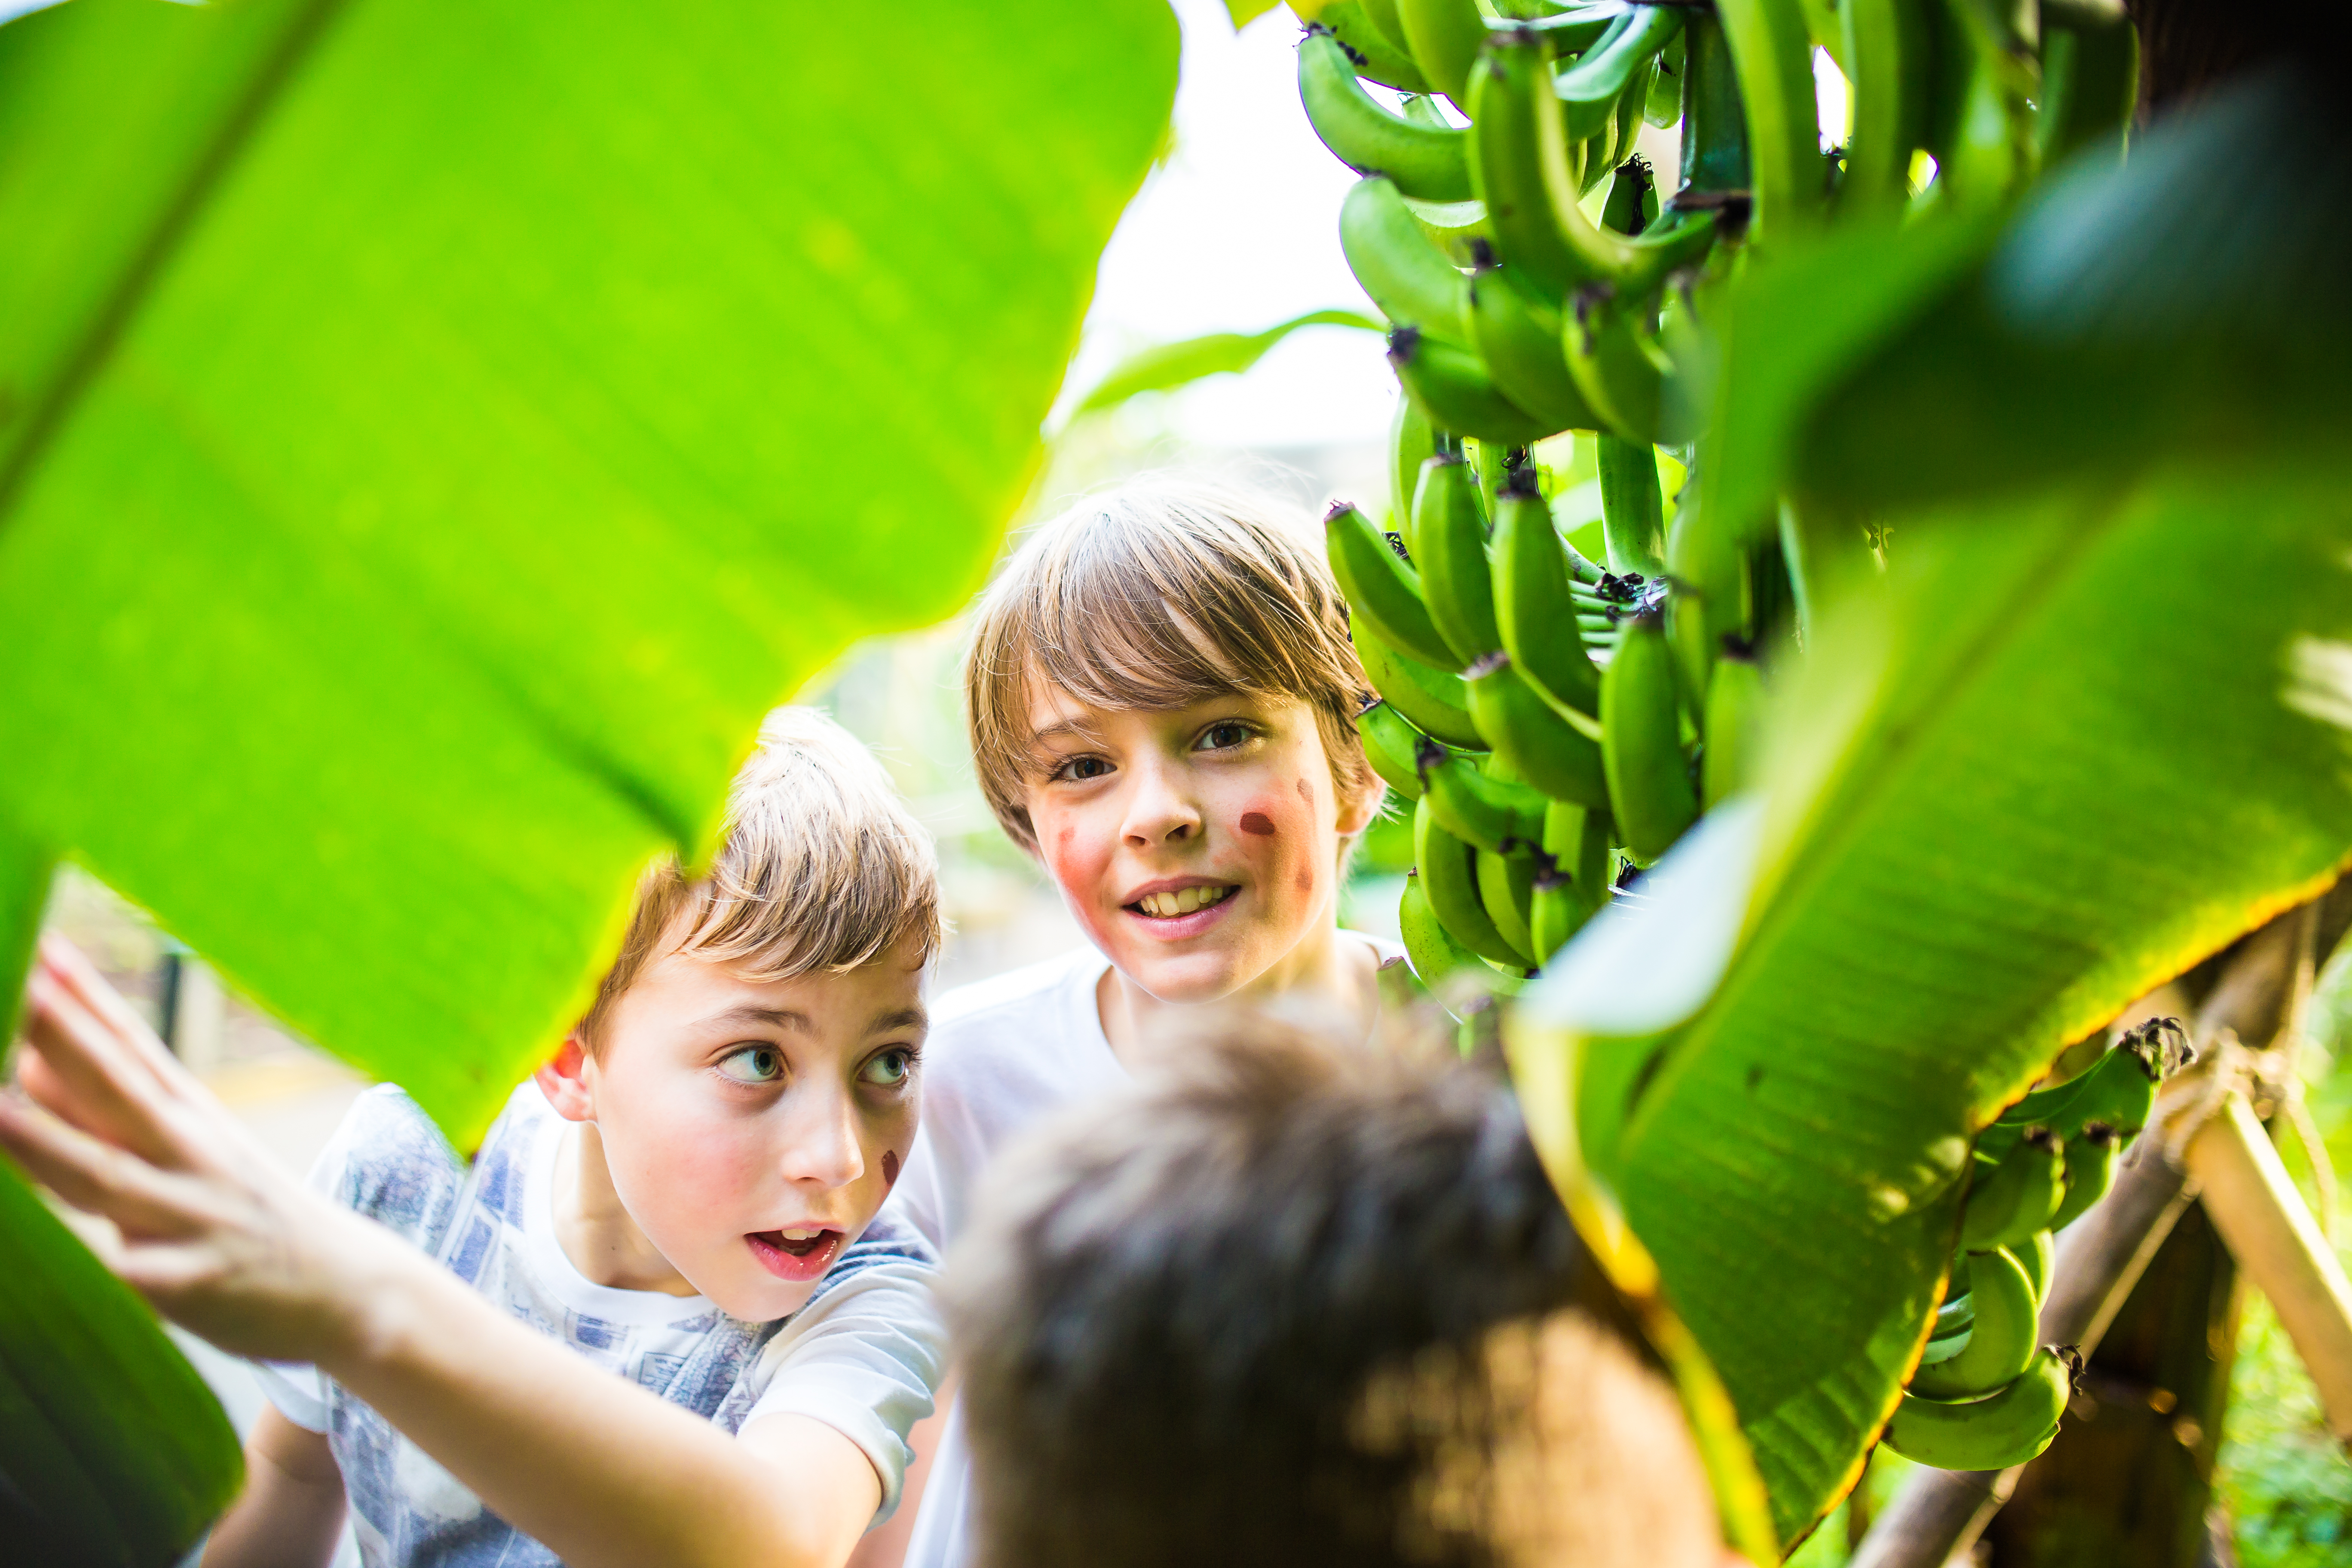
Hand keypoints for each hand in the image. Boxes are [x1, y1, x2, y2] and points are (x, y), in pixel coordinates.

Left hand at [1, 937, 395, 1363]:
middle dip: (59, 1036)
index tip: (36, 942)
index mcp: (186, 1113)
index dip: (80, 995)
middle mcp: (190, 1152)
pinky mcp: (192, 1284)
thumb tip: (19, 1061)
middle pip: (115, 1087)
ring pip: (108, 1176)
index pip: (126, 1042)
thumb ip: (97, 1109)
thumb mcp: (182, 1148)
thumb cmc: (241, 1208)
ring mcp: (193, 1215)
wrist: (346, 1286)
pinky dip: (101, 1261)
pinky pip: (135, 1275)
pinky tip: (52, 1258)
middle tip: (13, 982)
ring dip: (46, 1142)